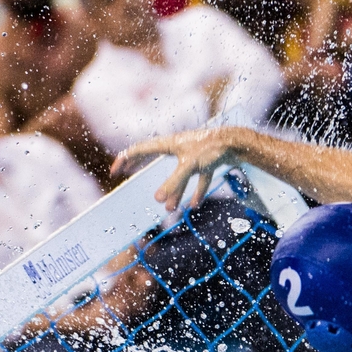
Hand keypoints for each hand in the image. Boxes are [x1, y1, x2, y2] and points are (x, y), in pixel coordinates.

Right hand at [111, 127, 243, 210]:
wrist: (237, 142)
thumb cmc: (211, 149)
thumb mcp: (189, 167)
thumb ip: (174, 184)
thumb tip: (158, 201)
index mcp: (169, 143)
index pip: (140, 149)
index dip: (126, 159)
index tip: (115, 170)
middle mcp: (178, 146)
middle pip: (153, 156)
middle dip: (140, 166)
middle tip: (126, 173)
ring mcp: (192, 153)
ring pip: (178, 174)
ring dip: (175, 191)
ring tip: (170, 209)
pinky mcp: (207, 160)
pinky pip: (198, 178)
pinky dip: (197, 191)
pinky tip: (194, 205)